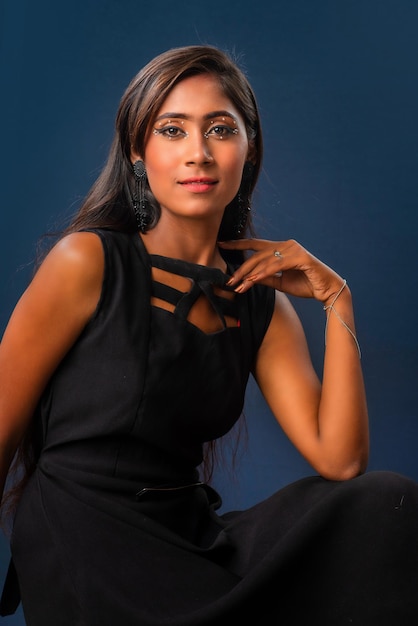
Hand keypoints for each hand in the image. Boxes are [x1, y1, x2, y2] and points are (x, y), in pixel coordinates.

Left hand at [219, 238, 343, 303]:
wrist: (327, 291)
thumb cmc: (306, 285)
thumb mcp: (280, 282)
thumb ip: (265, 278)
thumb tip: (248, 278)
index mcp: (282, 249)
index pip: (256, 245)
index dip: (238, 244)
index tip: (222, 244)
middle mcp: (287, 245)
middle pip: (257, 254)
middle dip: (241, 269)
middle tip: (229, 281)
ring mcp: (294, 249)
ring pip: (265, 260)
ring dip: (249, 274)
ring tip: (238, 285)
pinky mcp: (301, 257)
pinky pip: (276, 266)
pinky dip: (263, 273)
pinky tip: (252, 281)